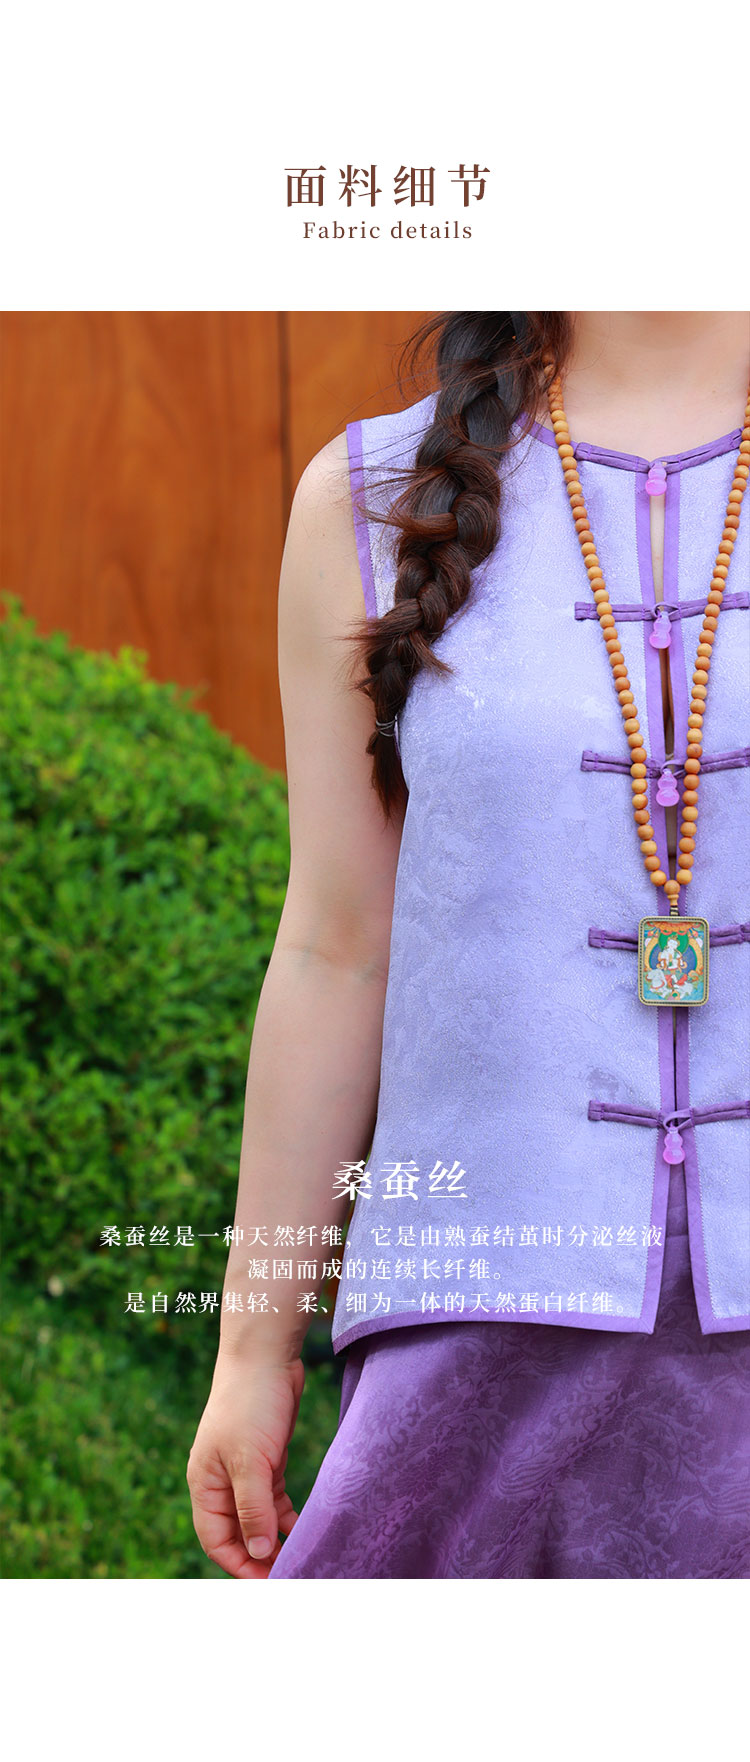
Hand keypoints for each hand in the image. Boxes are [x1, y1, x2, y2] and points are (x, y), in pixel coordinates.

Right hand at [187, 1357, 305, 1578]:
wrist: (265, 1355)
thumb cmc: (249, 1403)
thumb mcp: (250, 1460)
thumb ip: (253, 1509)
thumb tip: (259, 1554)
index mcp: (205, 1485)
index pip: (217, 1542)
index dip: (241, 1566)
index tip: (271, 1583)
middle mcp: (222, 1483)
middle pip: (238, 1535)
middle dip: (260, 1558)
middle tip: (292, 1575)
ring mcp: (245, 1471)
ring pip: (258, 1520)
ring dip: (276, 1541)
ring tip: (301, 1560)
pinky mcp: (267, 1460)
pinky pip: (274, 1501)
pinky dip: (286, 1518)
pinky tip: (303, 1530)